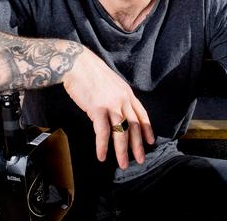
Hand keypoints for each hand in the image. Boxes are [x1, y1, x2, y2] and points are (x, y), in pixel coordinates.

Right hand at [62, 47, 154, 168]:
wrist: (76, 63)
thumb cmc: (90, 72)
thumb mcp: (111, 82)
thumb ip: (116, 95)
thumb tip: (117, 107)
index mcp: (126, 93)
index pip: (141, 114)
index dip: (147, 129)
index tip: (150, 141)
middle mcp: (122, 99)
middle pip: (134, 126)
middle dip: (138, 145)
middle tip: (140, 159)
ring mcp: (111, 104)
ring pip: (121, 132)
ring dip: (122, 151)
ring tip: (123, 164)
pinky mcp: (97, 109)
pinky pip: (102, 132)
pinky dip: (102, 146)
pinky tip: (102, 156)